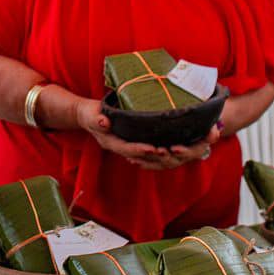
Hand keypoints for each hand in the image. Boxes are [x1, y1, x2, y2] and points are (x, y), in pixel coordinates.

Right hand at [74, 100, 216, 170]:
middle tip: (177, 149)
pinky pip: (158, 151)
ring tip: (182, 148)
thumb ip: (96, 119)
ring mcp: (134, 147)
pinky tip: (182, 144)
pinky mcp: (141, 143)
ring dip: (169, 155)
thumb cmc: (91, 115)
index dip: (141, 150)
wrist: (91, 117)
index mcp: (114, 144)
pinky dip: (171, 150)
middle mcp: (126, 148)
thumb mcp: (91, 116)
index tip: (154, 148)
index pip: (129, 149)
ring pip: (154, 158)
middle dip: (162, 156)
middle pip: (146, 159)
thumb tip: (103, 122)